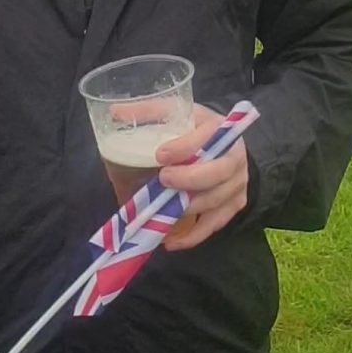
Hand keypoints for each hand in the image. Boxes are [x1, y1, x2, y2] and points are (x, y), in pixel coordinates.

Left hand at [155, 103, 248, 251]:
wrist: (226, 144)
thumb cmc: (195, 127)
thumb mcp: (177, 111)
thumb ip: (148, 111)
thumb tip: (115, 112)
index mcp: (219, 128)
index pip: (205, 138)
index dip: (183, 148)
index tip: (160, 155)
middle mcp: (234, 157)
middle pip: (216, 173)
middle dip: (188, 179)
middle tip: (162, 179)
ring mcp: (236, 184)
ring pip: (214, 201)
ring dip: (186, 207)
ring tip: (160, 209)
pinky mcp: (233, 205)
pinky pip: (214, 225)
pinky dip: (192, 236)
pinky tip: (170, 241)